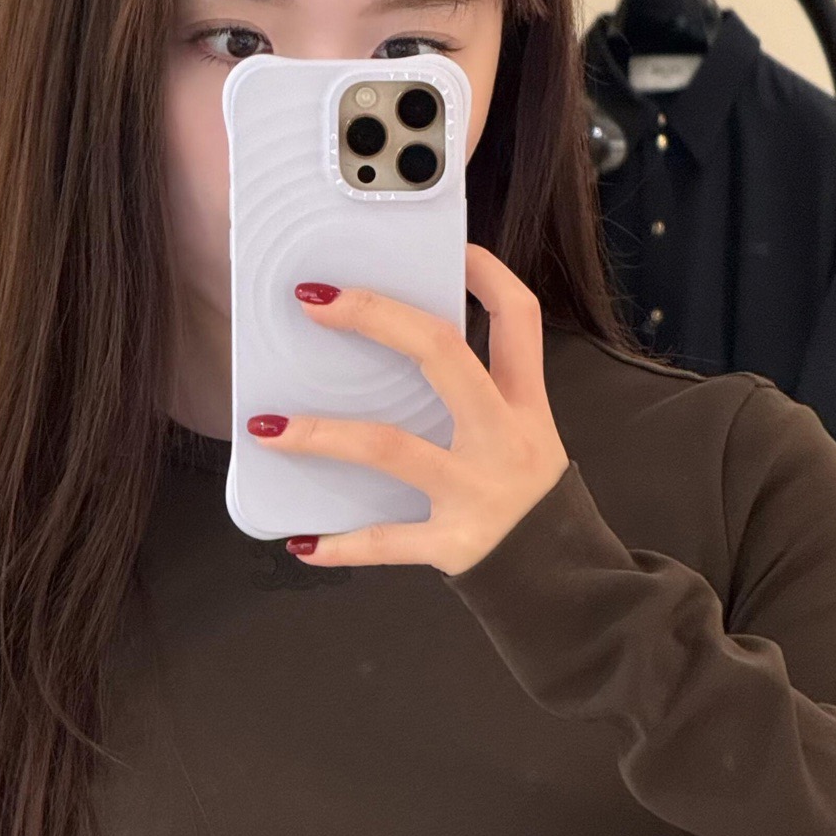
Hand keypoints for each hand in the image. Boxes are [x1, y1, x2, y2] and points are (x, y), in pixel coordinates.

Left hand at [253, 243, 569, 576]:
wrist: (568, 590)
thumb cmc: (530, 508)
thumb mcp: (525, 441)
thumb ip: (476, 401)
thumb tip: (391, 358)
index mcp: (525, 405)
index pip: (519, 317)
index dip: (485, 274)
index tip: (447, 246)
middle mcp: (503, 438)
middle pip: (442, 354)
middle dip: (375, 318)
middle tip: (315, 301)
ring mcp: (477, 491)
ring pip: (390, 447)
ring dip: (321, 435)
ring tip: (267, 429)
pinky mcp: (454, 544)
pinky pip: (385, 540)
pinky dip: (339, 543)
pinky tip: (300, 541)